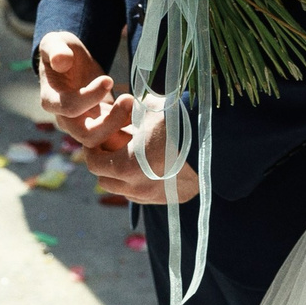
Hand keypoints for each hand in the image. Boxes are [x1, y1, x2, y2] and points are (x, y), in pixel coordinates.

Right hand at [36, 32, 129, 153]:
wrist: (71, 61)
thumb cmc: (61, 50)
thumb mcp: (55, 42)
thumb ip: (56, 50)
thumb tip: (61, 61)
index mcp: (52, 100)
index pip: (69, 108)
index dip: (90, 97)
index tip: (108, 79)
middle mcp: (66, 119)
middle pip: (87, 135)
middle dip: (110, 122)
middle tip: (128, 100)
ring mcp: (83, 124)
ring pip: (103, 141)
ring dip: (122, 127)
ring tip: (136, 105)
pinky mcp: (100, 123)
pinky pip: (114, 135)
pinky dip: (128, 128)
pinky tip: (140, 111)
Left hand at [79, 93, 200, 202]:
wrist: (213, 145)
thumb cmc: (178, 123)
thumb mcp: (149, 109)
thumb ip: (129, 109)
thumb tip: (121, 104)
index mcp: (125, 165)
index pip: (94, 163)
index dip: (92, 150)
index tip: (97, 139)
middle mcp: (135, 187)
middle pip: (105, 181)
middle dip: (104, 164)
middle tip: (111, 148)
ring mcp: (151, 197)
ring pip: (123, 191)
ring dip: (120, 177)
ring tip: (130, 157)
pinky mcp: (167, 201)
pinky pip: (141, 197)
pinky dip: (137, 184)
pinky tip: (147, 167)